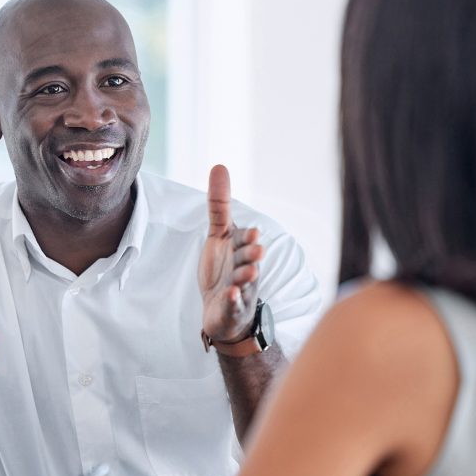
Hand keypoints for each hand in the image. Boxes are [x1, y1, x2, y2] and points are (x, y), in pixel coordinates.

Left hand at [198, 165, 264, 342]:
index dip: (247, 238)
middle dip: (251, 256)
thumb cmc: (223, 268)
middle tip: (257, 250)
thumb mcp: (219, 235)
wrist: (222, 309)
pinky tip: (229, 295)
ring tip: (245, 274)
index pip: (244, 241)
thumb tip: (220, 166)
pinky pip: (233, 305)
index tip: (254, 232)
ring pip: (243, 283)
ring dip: (244, 278)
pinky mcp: (231, 308)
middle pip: (247, 260)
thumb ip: (220, 204)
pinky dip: (232, 301)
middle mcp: (244, 268)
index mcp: (240, 250)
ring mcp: (240, 290)